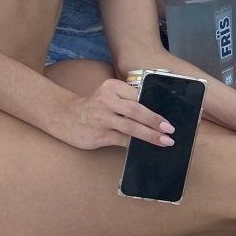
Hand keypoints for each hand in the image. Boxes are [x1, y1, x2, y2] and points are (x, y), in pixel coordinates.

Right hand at [56, 78, 175, 150]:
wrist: (65, 116)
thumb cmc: (95, 107)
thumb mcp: (109, 95)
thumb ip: (128, 100)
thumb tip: (157, 116)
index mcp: (112, 87)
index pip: (139, 96)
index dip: (155, 108)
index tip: (169, 116)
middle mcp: (106, 100)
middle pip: (136, 110)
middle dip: (155, 121)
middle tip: (170, 129)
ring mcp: (102, 118)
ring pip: (130, 127)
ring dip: (150, 135)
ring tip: (164, 141)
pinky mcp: (99, 134)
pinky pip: (122, 140)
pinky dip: (135, 144)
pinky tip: (145, 148)